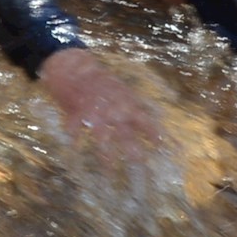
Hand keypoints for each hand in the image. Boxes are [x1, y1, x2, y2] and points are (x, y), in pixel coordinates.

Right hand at [35, 47, 163, 172]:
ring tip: (110, 169)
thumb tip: (156, 121)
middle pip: (126, 132)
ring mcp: (95, 111)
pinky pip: (75, 128)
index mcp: (127, 104)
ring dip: (106, 153)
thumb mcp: (123, 92)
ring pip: (102, 135)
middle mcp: (114, 109)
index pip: (146, 121)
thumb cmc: (101, 84)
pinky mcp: (76, 111)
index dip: (155, 134)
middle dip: (133, 150)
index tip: (163, 149)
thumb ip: (135, 108)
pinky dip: (74, 138)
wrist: (74, 67)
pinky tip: (73, 149)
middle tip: (139, 165)